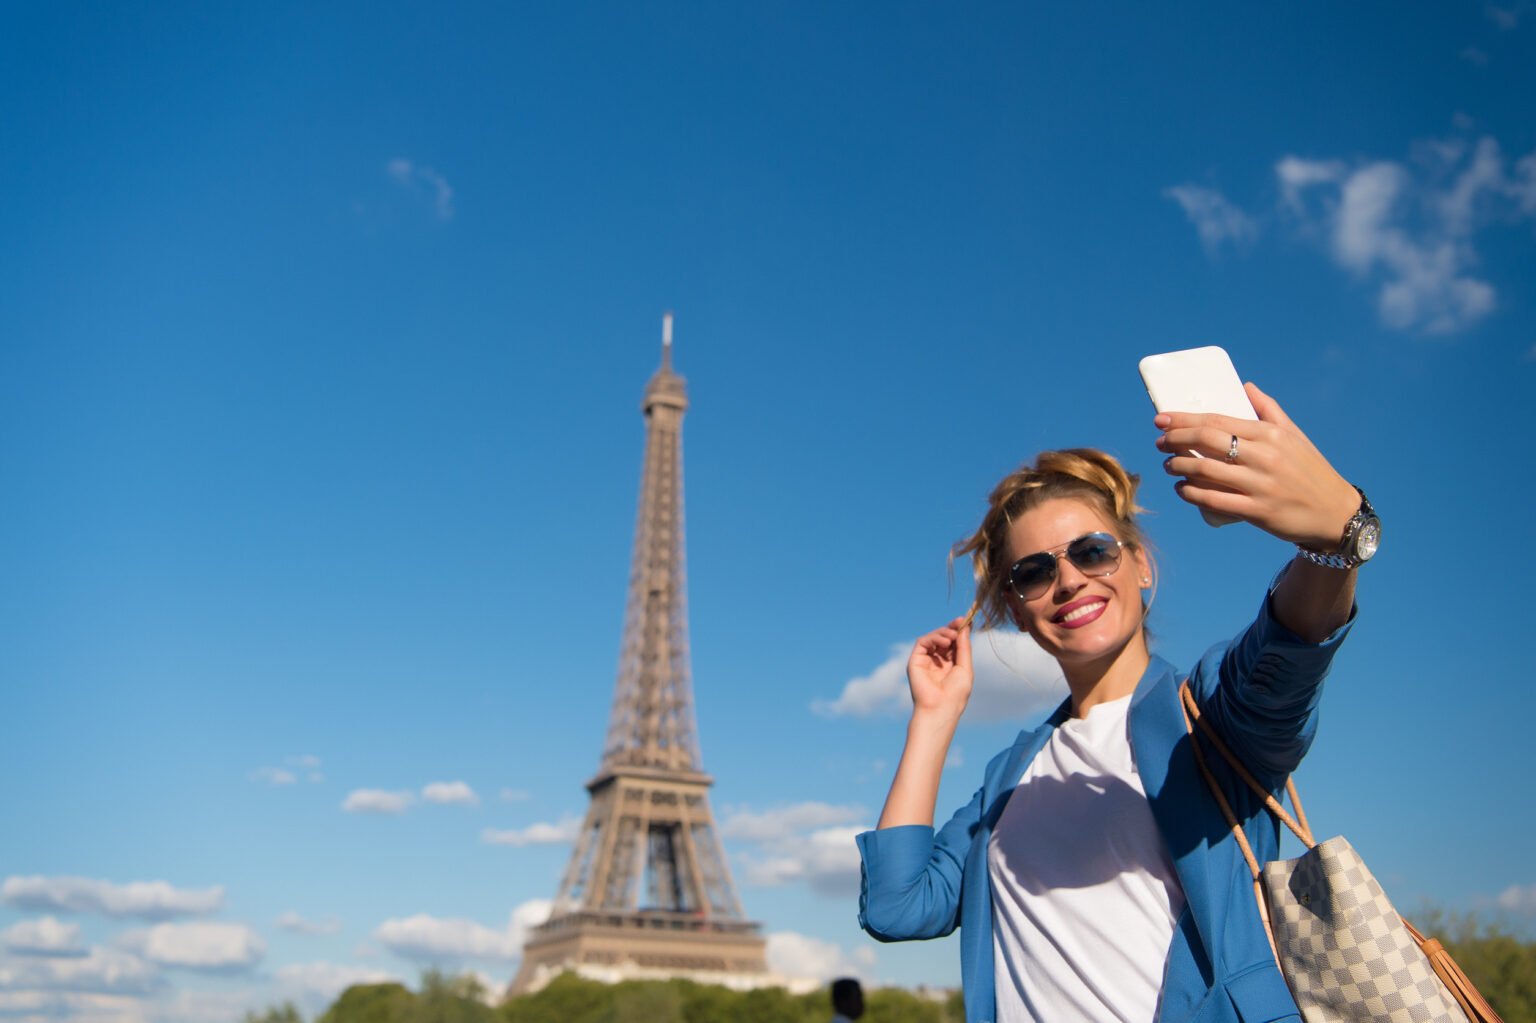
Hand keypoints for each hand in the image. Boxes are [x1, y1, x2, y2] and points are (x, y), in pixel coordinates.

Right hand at [907, 618, 972, 719]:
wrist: (940, 708)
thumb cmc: (955, 694)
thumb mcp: (965, 667)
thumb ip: (964, 647)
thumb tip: (964, 626)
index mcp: (950, 665)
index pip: (954, 643)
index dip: (959, 631)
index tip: (966, 620)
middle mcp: (937, 661)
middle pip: (943, 637)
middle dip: (952, 628)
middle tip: (960, 621)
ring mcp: (925, 660)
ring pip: (933, 637)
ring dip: (944, 632)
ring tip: (952, 636)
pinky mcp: (915, 661)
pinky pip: (923, 642)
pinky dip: (934, 637)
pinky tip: (945, 642)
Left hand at [1154, 382, 1359, 548]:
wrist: (1335, 512)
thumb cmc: (1310, 470)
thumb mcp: (1294, 435)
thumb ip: (1268, 409)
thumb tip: (1245, 385)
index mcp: (1270, 434)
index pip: (1217, 421)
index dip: (1183, 420)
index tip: (1161, 419)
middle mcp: (1264, 456)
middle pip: (1206, 441)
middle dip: (1175, 439)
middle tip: (1159, 442)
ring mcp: (1261, 485)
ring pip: (1206, 471)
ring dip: (1178, 467)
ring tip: (1167, 465)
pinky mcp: (1258, 512)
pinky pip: (1215, 500)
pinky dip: (1192, 494)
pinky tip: (1181, 489)